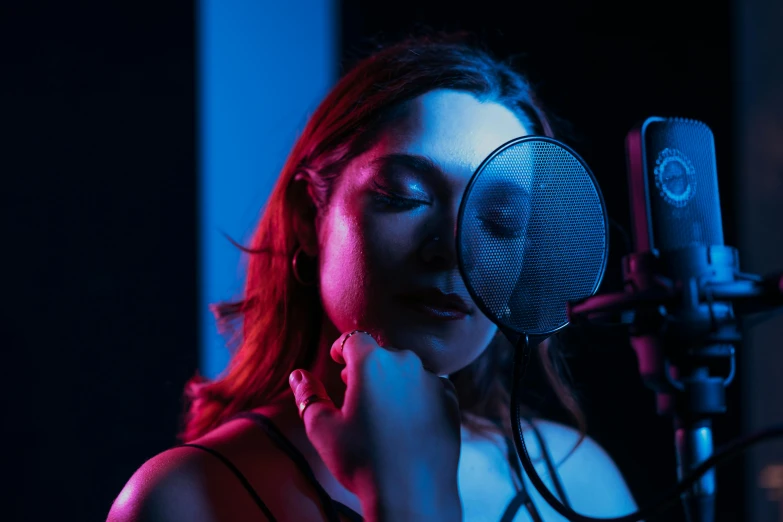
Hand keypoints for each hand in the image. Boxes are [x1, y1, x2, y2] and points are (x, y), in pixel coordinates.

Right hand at [288, 330, 461, 521]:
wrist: (412, 495)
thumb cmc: (363, 462)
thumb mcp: (321, 428)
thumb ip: (308, 395)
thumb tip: (298, 375)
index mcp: (371, 363)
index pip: (353, 339)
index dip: (342, 347)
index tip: (338, 359)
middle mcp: (406, 363)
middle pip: (382, 353)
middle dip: (366, 366)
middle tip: (354, 389)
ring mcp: (433, 380)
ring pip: (408, 369)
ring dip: (393, 380)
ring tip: (381, 407)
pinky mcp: (451, 400)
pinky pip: (430, 387)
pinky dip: (417, 395)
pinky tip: (406, 420)